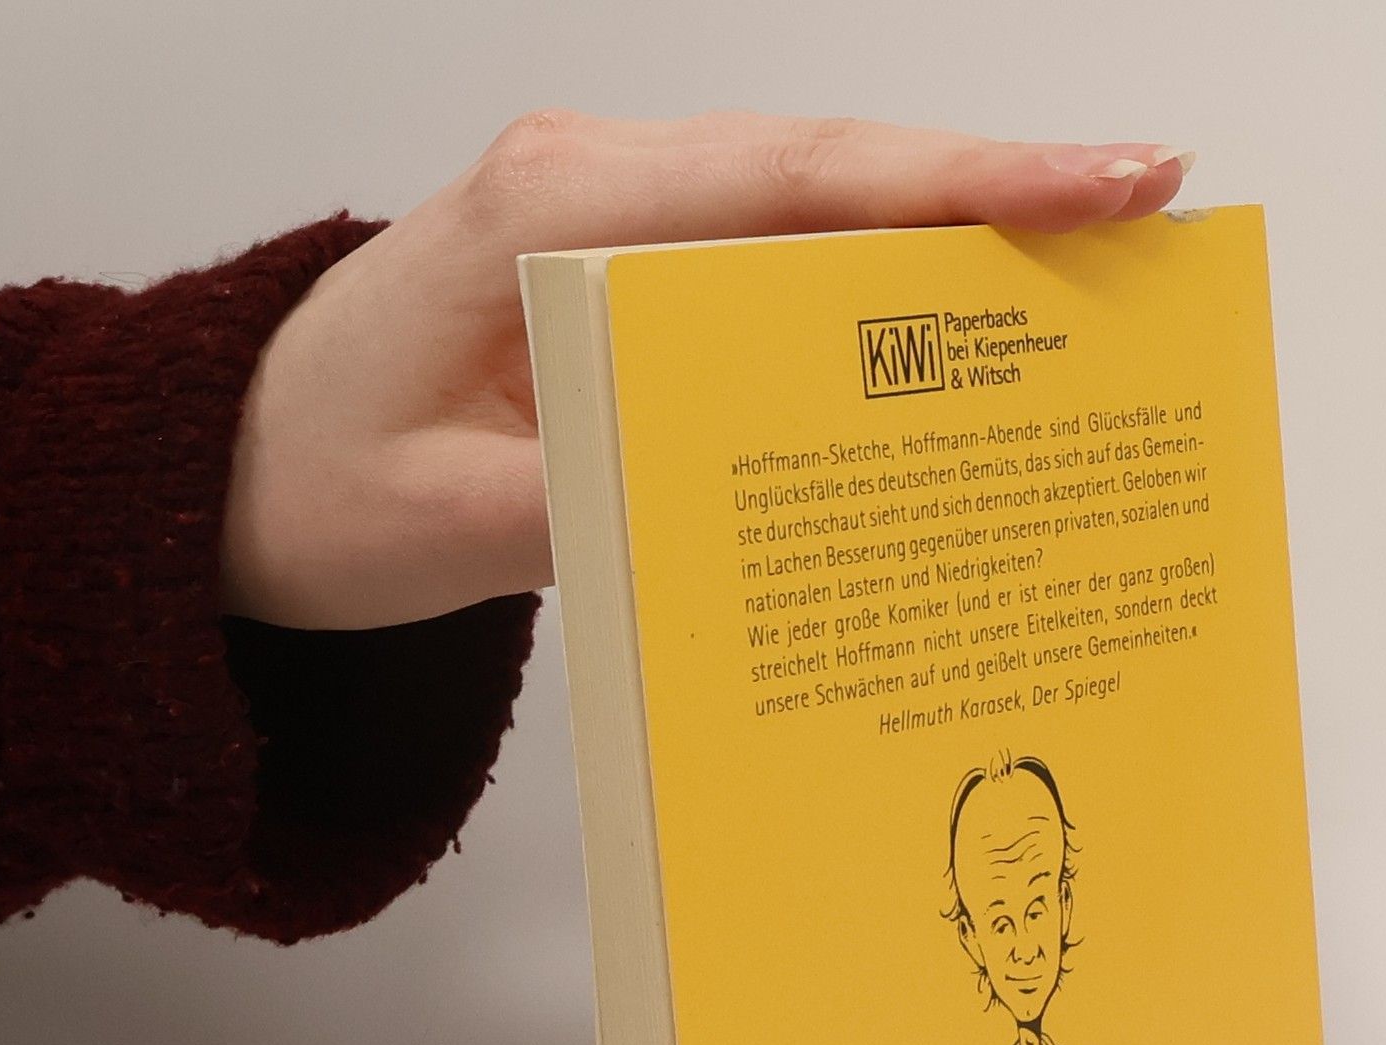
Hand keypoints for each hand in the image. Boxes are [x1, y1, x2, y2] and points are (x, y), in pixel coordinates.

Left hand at [221, 111, 1193, 630]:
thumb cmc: (313, 484)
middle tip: (1149, 215)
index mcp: (551, 215)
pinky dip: (876, 287)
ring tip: (1091, 273)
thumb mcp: (439, 529)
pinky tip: (953, 326)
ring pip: (816, 208)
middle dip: (998, 191)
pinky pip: (774, 261)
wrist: (236, 470)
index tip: (1100, 180)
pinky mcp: (630, 273)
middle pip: (833, 174)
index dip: (957, 183)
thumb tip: (741, 515)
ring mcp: (616, 220)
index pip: (792, 182)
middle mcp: (595, 186)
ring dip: (951, 235)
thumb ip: (588, 513)